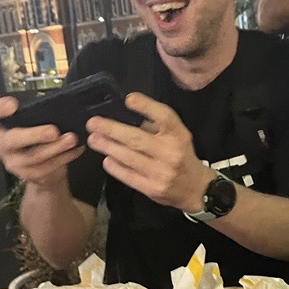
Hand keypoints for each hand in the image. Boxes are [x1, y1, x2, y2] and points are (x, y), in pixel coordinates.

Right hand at [0, 96, 83, 187]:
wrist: (44, 170)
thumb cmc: (39, 139)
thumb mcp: (35, 122)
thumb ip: (38, 113)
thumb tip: (60, 103)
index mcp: (0, 126)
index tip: (13, 104)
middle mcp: (2, 144)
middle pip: (11, 140)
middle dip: (35, 135)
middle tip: (54, 131)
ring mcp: (13, 162)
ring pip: (33, 157)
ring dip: (56, 148)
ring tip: (72, 139)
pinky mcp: (27, 175)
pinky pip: (46, 168)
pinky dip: (64, 158)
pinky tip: (75, 149)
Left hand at [86, 92, 212, 210]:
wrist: (195, 189)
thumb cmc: (181, 156)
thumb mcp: (177, 136)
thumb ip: (155, 126)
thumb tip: (125, 117)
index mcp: (178, 135)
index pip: (163, 117)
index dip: (146, 106)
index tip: (129, 99)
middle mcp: (171, 152)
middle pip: (137, 138)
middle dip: (111, 129)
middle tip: (93, 123)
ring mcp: (161, 172)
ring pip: (129, 157)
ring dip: (108, 147)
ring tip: (93, 140)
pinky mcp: (152, 189)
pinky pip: (128, 176)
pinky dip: (115, 167)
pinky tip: (106, 159)